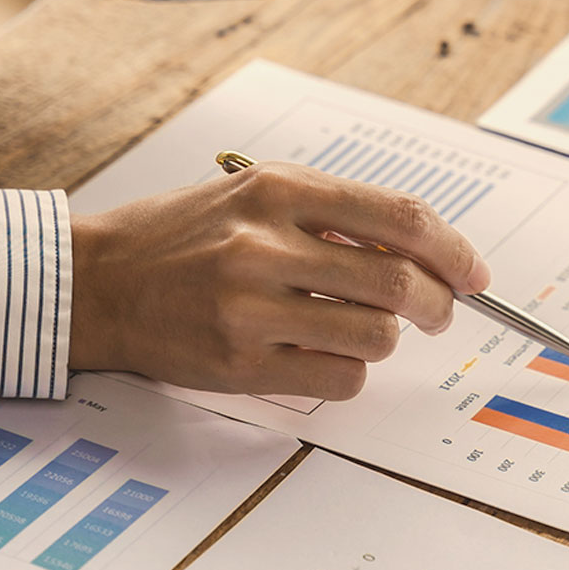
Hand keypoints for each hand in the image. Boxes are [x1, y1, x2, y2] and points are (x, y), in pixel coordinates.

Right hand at [68, 163, 490, 400]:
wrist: (94, 281)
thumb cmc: (183, 236)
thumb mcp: (255, 194)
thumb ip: (336, 213)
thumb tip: (429, 250)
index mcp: (279, 190)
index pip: (401, 216)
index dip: (454, 249)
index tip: (474, 272)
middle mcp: (265, 244)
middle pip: (399, 280)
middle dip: (438, 302)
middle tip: (439, 311)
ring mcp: (249, 308)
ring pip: (376, 335)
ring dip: (390, 338)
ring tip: (370, 330)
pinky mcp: (238, 364)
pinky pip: (339, 379)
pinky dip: (352, 373)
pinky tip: (329, 357)